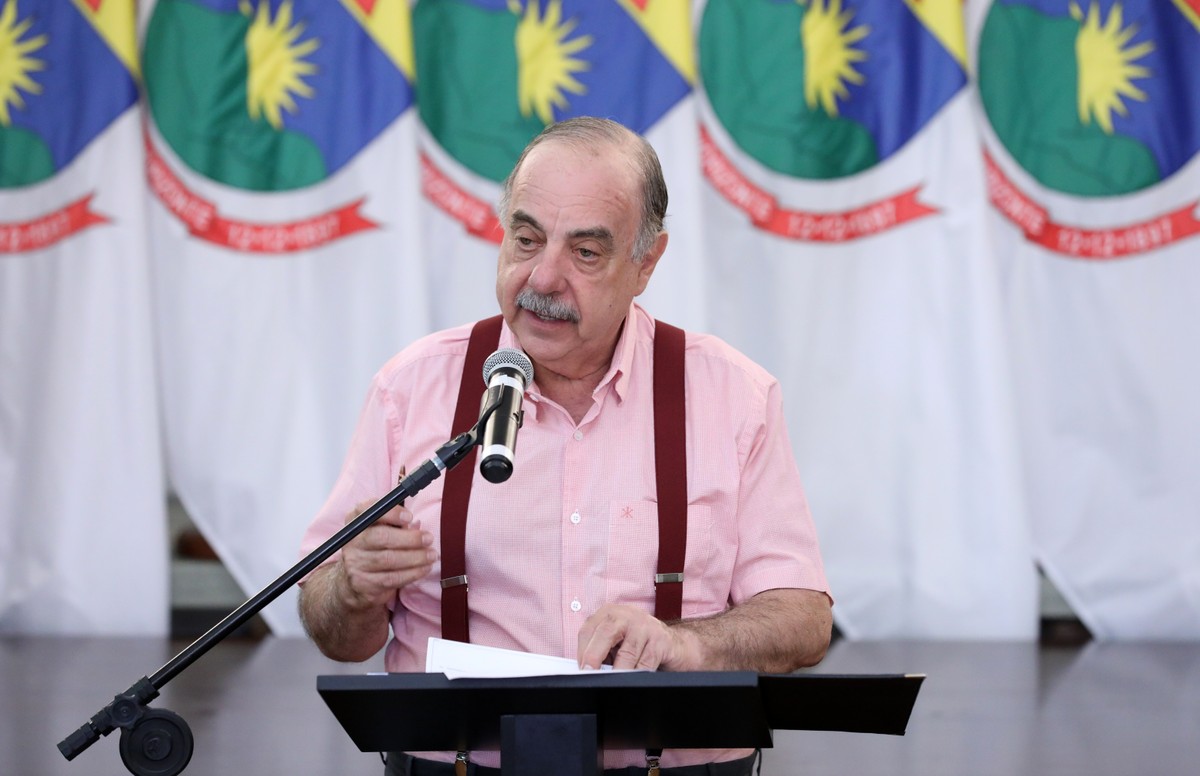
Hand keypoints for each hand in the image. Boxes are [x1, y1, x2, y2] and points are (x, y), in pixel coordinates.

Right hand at [337, 497, 435, 610]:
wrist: (353, 581)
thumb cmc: (374, 549)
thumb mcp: (379, 531)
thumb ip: (396, 525)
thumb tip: (416, 526)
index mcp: (355, 522)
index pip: (367, 510)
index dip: (390, 513)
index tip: (409, 516)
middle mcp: (352, 541)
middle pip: (380, 537)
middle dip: (409, 538)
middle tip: (428, 539)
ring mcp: (356, 564)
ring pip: (388, 560)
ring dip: (415, 557)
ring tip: (431, 555)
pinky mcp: (364, 583)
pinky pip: (392, 578)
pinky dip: (412, 573)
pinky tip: (425, 568)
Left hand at [576, 603, 700, 670]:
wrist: (675, 645)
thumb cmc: (639, 644)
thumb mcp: (616, 641)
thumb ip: (600, 650)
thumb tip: (585, 668)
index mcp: (610, 613)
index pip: (588, 629)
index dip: (582, 651)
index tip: (580, 669)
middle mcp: (626, 615)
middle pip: (605, 634)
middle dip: (594, 657)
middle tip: (590, 675)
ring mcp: (645, 627)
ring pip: (626, 653)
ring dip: (617, 671)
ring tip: (611, 683)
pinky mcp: (661, 642)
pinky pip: (645, 663)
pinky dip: (636, 675)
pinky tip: (632, 680)